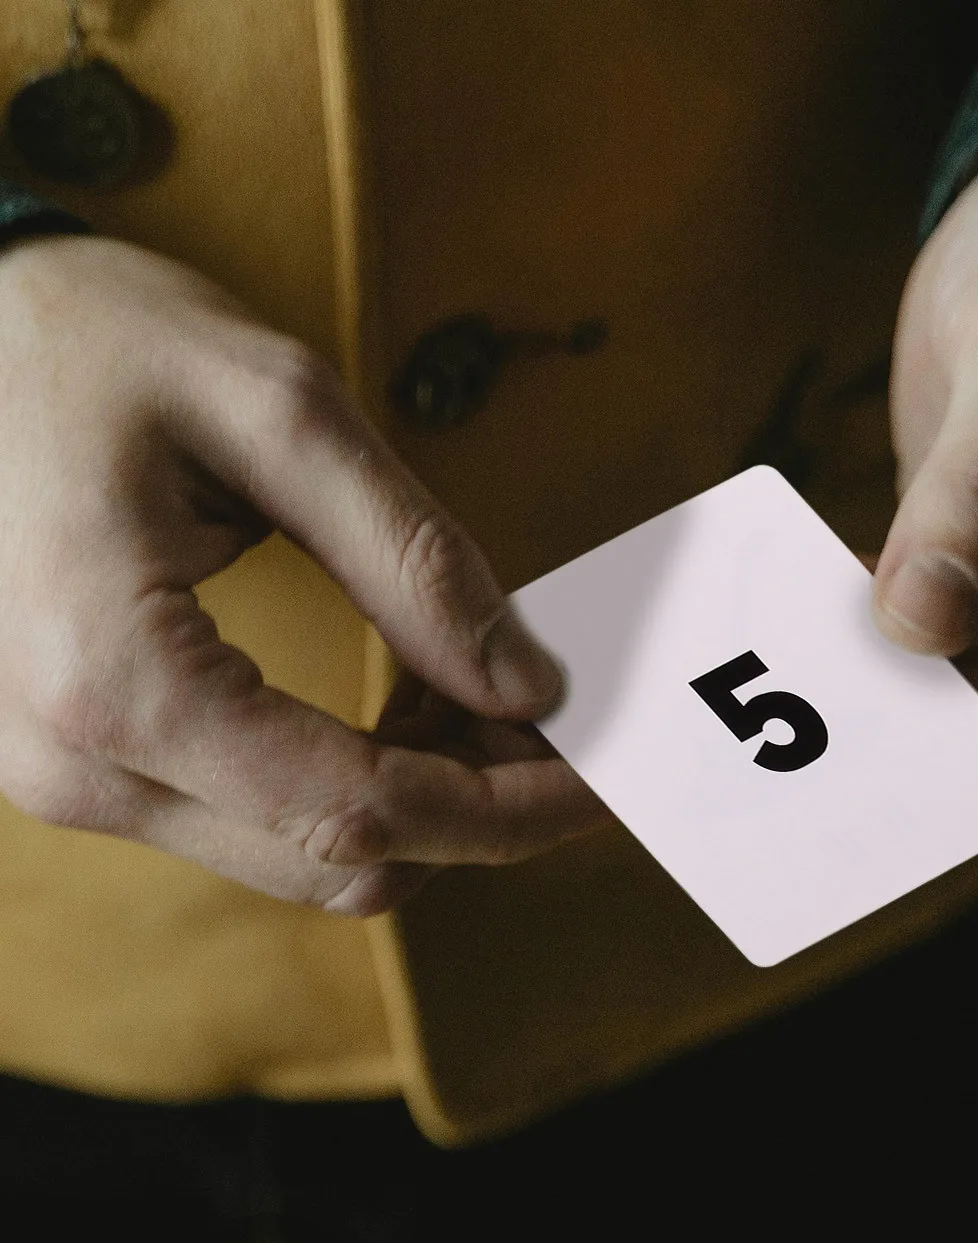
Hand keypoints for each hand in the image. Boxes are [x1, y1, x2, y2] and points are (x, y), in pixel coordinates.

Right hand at [0, 236, 605, 914]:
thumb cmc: (94, 342)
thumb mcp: (281, 411)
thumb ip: (417, 560)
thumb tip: (527, 684)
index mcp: (118, 681)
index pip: (368, 810)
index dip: (510, 808)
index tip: (601, 774)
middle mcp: (78, 766)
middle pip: (348, 862)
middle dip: (481, 808)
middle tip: (556, 717)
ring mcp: (73, 779)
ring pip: (312, 856)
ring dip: (424, 794)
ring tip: (476, 686)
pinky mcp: (91, 765)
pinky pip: (264, 821)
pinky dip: (361, 780)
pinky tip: (406, 698)